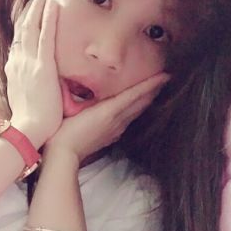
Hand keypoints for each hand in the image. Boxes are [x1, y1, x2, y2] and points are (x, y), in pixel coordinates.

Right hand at [6, 0, 63, 148]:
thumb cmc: (28, 122)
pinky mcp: (41, 66)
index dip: (23, 26)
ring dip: (36, 7)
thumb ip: (26, 87)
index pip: (18, 43)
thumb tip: (32, 84)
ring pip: (30, 28)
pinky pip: (45, 36)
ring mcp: (28, 63)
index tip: (28, 13)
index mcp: (14, 71)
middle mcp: (17, 63)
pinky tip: (53, 2)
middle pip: (21, 30)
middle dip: (28, 10)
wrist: (28, 130)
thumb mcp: (23, 100)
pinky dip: (47, 17)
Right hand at [46, 72, 169, 163]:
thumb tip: (87, 84)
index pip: (135, 94)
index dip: (151, 84)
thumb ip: (84, 96)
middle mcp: (117, 119)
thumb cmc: (64, 130)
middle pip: (141, 103)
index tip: (166, 75)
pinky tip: (133, 111)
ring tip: (154, 92)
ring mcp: (116, 130)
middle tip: (164, 80)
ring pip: (136, 113)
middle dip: (153, 91)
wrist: (65, 155)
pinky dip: (135, 112)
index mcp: (110, 110)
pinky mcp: (111, 137)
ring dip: (146, 102)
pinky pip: (128, 121)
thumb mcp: (74, 108)